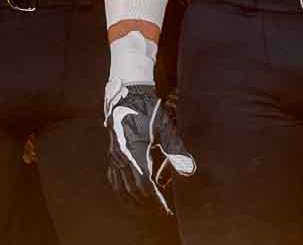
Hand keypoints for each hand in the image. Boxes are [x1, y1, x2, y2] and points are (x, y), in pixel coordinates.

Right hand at [105, 83, 194, 212]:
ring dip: (133, 198)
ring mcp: (114, 155)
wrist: (129, 93)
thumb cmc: (148, 109)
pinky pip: (113, 177)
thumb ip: (176, 150)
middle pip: (132, 190)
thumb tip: (189, 170)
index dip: (156, 199)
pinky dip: (121, 188)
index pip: (145, 185)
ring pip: (120, 186)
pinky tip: (129, 192)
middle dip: (146, 202)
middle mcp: (121, 157)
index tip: (166, 209)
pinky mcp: (112, 153)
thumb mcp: (164, 128)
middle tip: (160, 209)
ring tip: (146, 205)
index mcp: (134, 152)